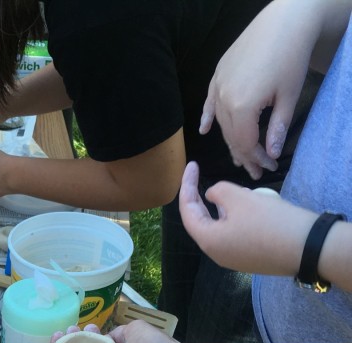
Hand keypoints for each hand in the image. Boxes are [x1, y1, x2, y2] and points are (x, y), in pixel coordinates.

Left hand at [179, 161, 312, 275]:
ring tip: (231, 191)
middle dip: (200, 198)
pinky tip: (248, 207)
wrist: (308, 248)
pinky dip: (235, 218)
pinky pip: (234, 235)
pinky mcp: (248, 259)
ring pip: (219, 227)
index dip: (187, 185)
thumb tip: (211, 195)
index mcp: (208, 240)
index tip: (192, 165)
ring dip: (221, 208)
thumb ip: (219, 192)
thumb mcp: (240, 198)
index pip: (187, 211)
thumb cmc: (270, 221)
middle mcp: (215, 253)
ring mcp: (232, 258)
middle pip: (201, 221)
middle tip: (200, 176)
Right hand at [199, 2, 312, 179]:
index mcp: (241, 107)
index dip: (255, 159)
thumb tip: (270, 154)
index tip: (267, 168)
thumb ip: (276, 128)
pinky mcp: (217, 76)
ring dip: (230, 141)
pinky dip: (207, 118)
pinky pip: (209, 104)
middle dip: (244, 154)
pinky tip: (205, 130)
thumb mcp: (289, 96)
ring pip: (221, 123)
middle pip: (230, 136)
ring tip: (240, 156)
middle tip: (255, 168)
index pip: (244, 143)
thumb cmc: (291, 57)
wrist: (284, 21)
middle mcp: (223, 100)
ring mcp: (217, 87)